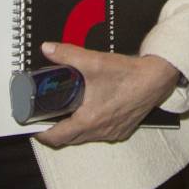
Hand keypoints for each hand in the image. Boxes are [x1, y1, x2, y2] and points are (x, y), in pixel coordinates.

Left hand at [32, 47, 179, 147]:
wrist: (156, 79)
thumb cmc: (127, 74)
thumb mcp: (94, 61)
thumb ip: (68, 55)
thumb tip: (48, 49)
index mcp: (88, 120)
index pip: (57, 137)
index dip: (41, 134)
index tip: (32, 126)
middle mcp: (100, 131)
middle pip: (69, 139)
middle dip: (55, 131)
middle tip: (46, 117)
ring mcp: (112, 133)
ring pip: (85, 137)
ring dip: (73, 129)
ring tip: (65, 112)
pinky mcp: (122, 130)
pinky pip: (100, 134)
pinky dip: (91, 127)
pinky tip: (90, 111)